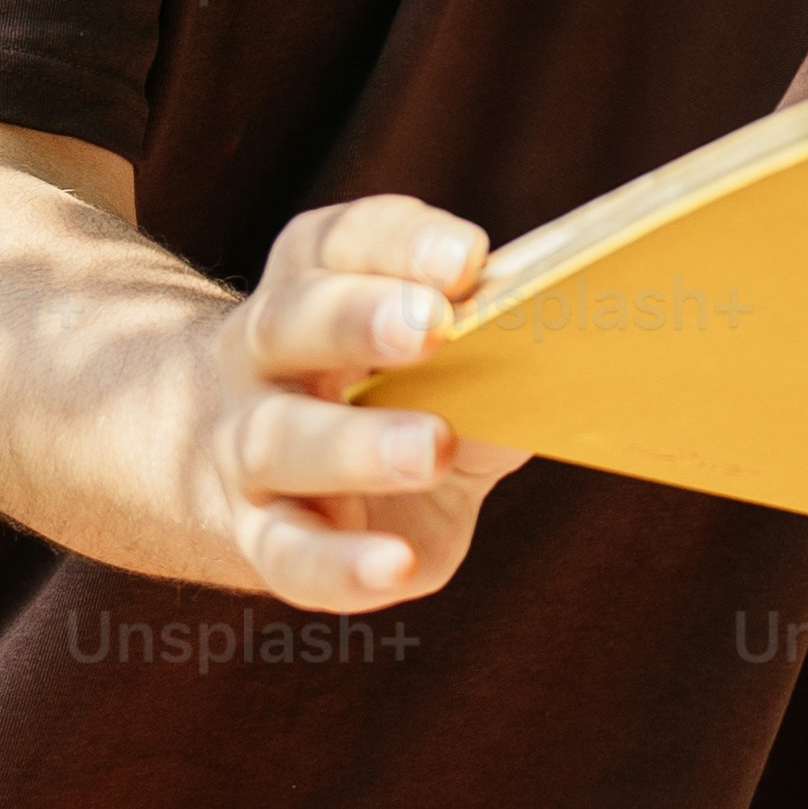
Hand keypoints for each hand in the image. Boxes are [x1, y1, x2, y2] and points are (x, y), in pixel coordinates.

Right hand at [194, 193, 530, 610]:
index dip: (400, 244)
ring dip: (357, 443)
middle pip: (290, 322)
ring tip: (431, 448)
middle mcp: (262, 355)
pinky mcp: (260, 535)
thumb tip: (559, 381)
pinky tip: (394, 565)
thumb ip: (491, 370)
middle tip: (431, 326)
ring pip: (280, 438)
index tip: (466, 257)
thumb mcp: (443, 371)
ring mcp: (247, 446)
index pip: (341, 243)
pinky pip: (287, 551)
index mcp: (313, 283)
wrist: (275, 482)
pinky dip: (340, 562)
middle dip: (357, 318)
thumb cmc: (389, 398)